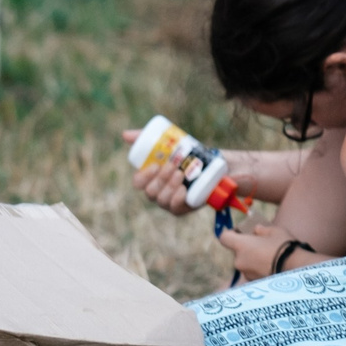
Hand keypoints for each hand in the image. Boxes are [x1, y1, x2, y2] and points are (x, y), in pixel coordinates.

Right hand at [124, 131, 281, 215]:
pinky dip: (177, 200)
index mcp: (154, 178)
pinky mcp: (186, 208)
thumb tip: (124, 135)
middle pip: (150, 192)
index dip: (143, 177)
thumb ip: (149, 138)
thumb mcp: (173, 143)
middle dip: (161, 179)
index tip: (155, 165)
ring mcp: (173, 201)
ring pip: (162, 200)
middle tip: (175, 166)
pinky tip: (183, 192)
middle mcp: (161, 192)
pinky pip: (175, 209)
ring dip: (170, 187)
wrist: (221, 164)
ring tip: (182, 174)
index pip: (138, 183)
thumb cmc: (195, 155)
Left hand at [220, 226, 323, 283]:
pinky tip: (272, 265)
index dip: (230, 233)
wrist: (296, 268)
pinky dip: (259, 268)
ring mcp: (246, 274)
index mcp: (241, 245)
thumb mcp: (274, 230)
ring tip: (270, 256)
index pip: (224, 238)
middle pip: (237, 251)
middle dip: (247, 247)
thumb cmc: (283, 246)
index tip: (239, 231)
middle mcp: (239, 261)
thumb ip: (261, 230)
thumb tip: (256, 231)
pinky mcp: (254, 282)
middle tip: (261, 243)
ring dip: (253, 258)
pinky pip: (253, 272)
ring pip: (245, 262)